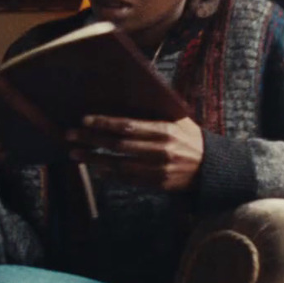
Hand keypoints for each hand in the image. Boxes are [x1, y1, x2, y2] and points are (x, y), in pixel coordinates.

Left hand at [66, 115, 204, 191]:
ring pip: (120, 165)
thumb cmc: (191, 138)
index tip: (85, 119)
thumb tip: (128, 98)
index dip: (105, 122)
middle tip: (70, 135)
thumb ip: (156, 112)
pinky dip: (111, 175)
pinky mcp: (158, 184)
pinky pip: (129, 180)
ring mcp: (159, 170)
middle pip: (119, 145)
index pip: (129, 125)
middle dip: (92, 139)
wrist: (212, 168)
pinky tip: (97, 169)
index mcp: (166, 130)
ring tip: (75, 154)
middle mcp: (161, 150)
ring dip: (95, 159)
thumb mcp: (179, 119)